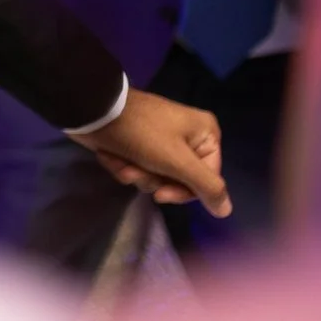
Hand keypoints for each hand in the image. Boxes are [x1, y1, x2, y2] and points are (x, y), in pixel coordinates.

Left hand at [73, 88, 230, 215]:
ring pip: (156, 177)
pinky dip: (123, 166)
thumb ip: (206, 186)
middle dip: (152, 180)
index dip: (181, 192)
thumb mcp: (177, 161)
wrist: (93, 110)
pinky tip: (111, 157)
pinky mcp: (139, 144)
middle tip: (135, 171)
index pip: (206, 181)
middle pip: (179, 181)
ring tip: (121, 161)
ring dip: (135, 174)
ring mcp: (163, 140)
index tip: (160, 195)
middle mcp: (188, 137)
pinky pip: (139, 168)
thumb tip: (226, 211)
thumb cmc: (141, 133)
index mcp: (205, 134)